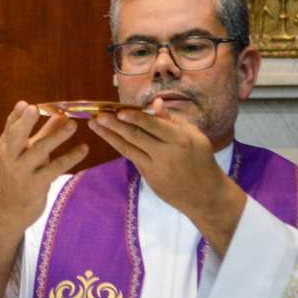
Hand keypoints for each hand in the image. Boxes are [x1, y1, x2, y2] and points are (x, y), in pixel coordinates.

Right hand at [0, 101, 89, 238]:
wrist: (10, 210)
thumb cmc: (20, 176)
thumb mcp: (26, 154)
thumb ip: (42, 133)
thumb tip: (61, 114)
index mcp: (7, 147)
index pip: (10, 128)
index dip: (17, 116)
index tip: (26, 104)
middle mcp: (11, 158)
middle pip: (17, 137)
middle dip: (26, 123)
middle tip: (36, 108)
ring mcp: (23, 172)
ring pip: (40, 151)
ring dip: (56, 137)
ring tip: (72, 124)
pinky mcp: (37, 185)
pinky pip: (55, 168)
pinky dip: (71, 157)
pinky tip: (84, 149)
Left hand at [88, 102, 245, 252]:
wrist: (204, 194)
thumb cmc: (200, 158)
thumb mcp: (193, 135)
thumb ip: (171, 120)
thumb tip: (154, 103)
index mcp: (180, 140)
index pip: (154, 126)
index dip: (135, 119)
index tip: (118, 111)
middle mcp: (166, 155)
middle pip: (136, 137)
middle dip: (114, 125)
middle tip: (98, 115)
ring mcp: (156, 169)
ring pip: (128, 149)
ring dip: (109, 135)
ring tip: (94, 124)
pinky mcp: (148, 179)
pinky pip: (132, 158)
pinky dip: (120, 146)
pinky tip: (108, 136)